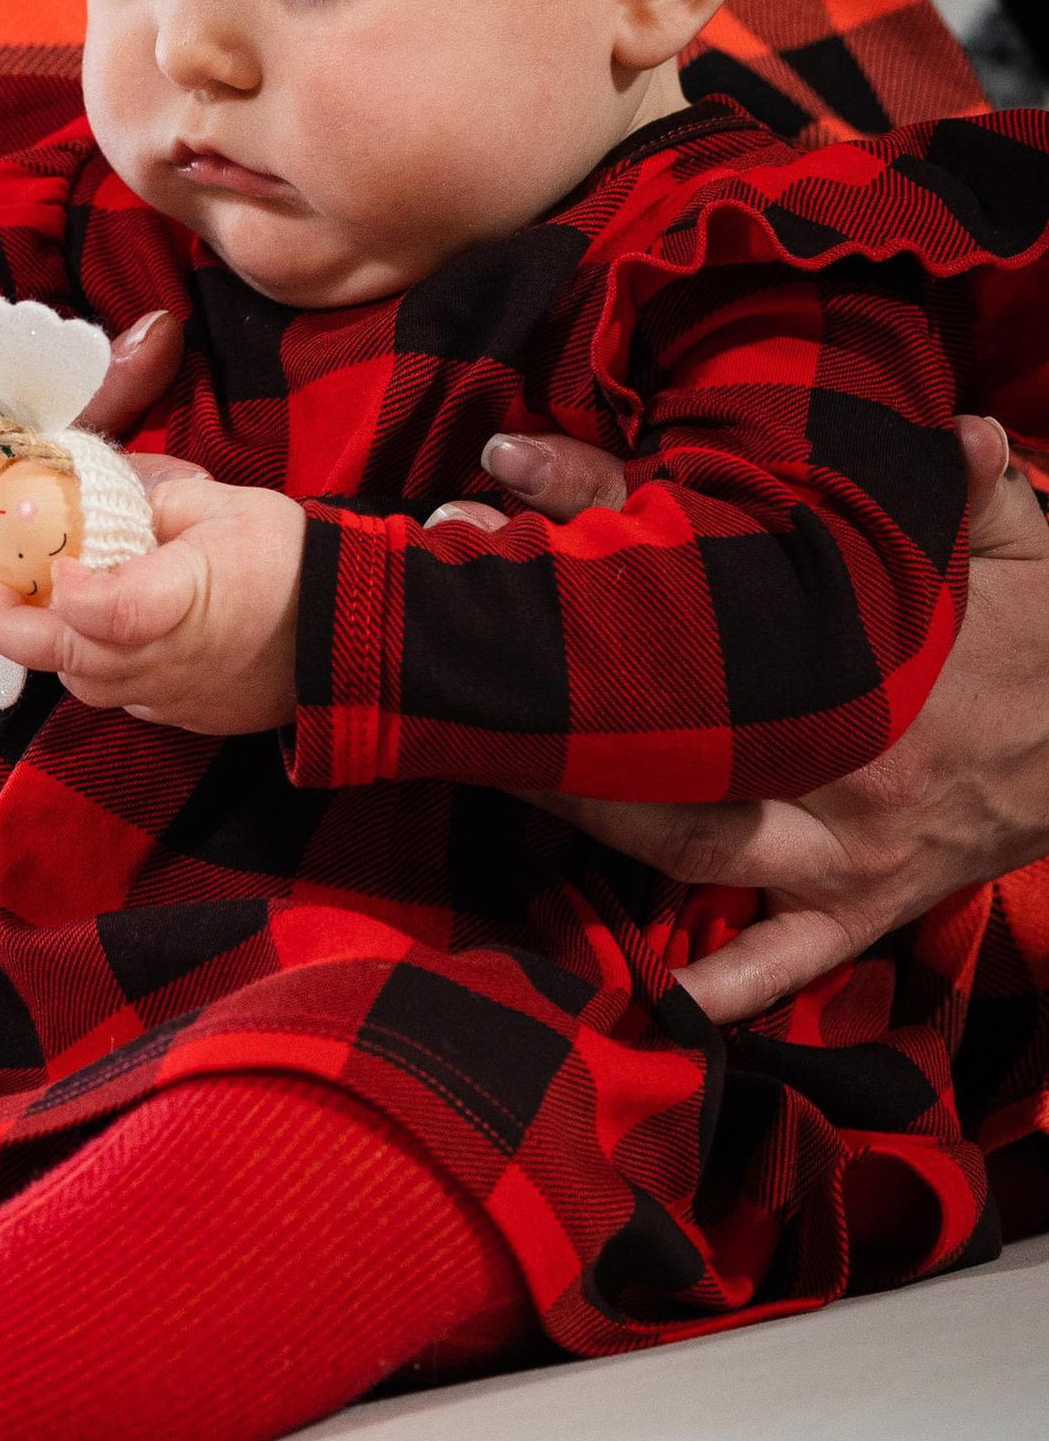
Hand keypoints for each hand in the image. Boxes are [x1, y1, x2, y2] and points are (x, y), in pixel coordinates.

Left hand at [0, 466, 305, 732]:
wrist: (356, 631)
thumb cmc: (291, 558)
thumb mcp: (223, 504)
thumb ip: (153, 500)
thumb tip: (103, 502)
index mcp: (187, 597)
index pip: (111, 612)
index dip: (68, 592)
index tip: (53, 562)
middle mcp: (172, 659)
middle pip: (73, 661)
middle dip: (18, 628)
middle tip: (3, 590)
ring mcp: (178, 697)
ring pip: (88, 688)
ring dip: (56, 653)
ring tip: (47, 612)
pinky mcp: (189, 719)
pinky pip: (125, 702)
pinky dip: (100, 673)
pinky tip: (103, 641)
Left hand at [445, 415, 1048, 1025]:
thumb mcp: (1022, 538)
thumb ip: (972, 489)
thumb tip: (953, 436)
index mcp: (862, 651)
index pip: (703, 570)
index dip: (593, 506)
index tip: (496, 470)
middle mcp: (840, 756)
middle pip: (660, 721)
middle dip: (547, 681)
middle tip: (448, 634)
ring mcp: (847, 844)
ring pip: (687, 839)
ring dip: (580, 805)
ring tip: (480, 761)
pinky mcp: (869, 904)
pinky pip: (787, 958)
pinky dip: (723, 986)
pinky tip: (652, 1004)